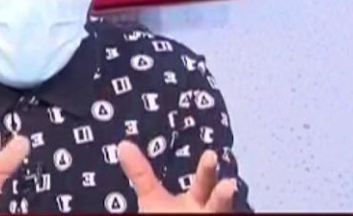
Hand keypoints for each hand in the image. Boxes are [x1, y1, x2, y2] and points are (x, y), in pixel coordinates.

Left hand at [118, 140, 236, 212]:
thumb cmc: (164, 215)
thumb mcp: (152, 198)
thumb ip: (141, 174)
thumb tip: (124, 145)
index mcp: (196, 201)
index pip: (204, 183)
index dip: (207, 170)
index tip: (211, 154)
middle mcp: (207, 212)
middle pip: (218, 203)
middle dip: (222, 195)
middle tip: (228, 185)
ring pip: (219, 213)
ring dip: (222, 205)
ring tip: (228, 192)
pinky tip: (215, 214)